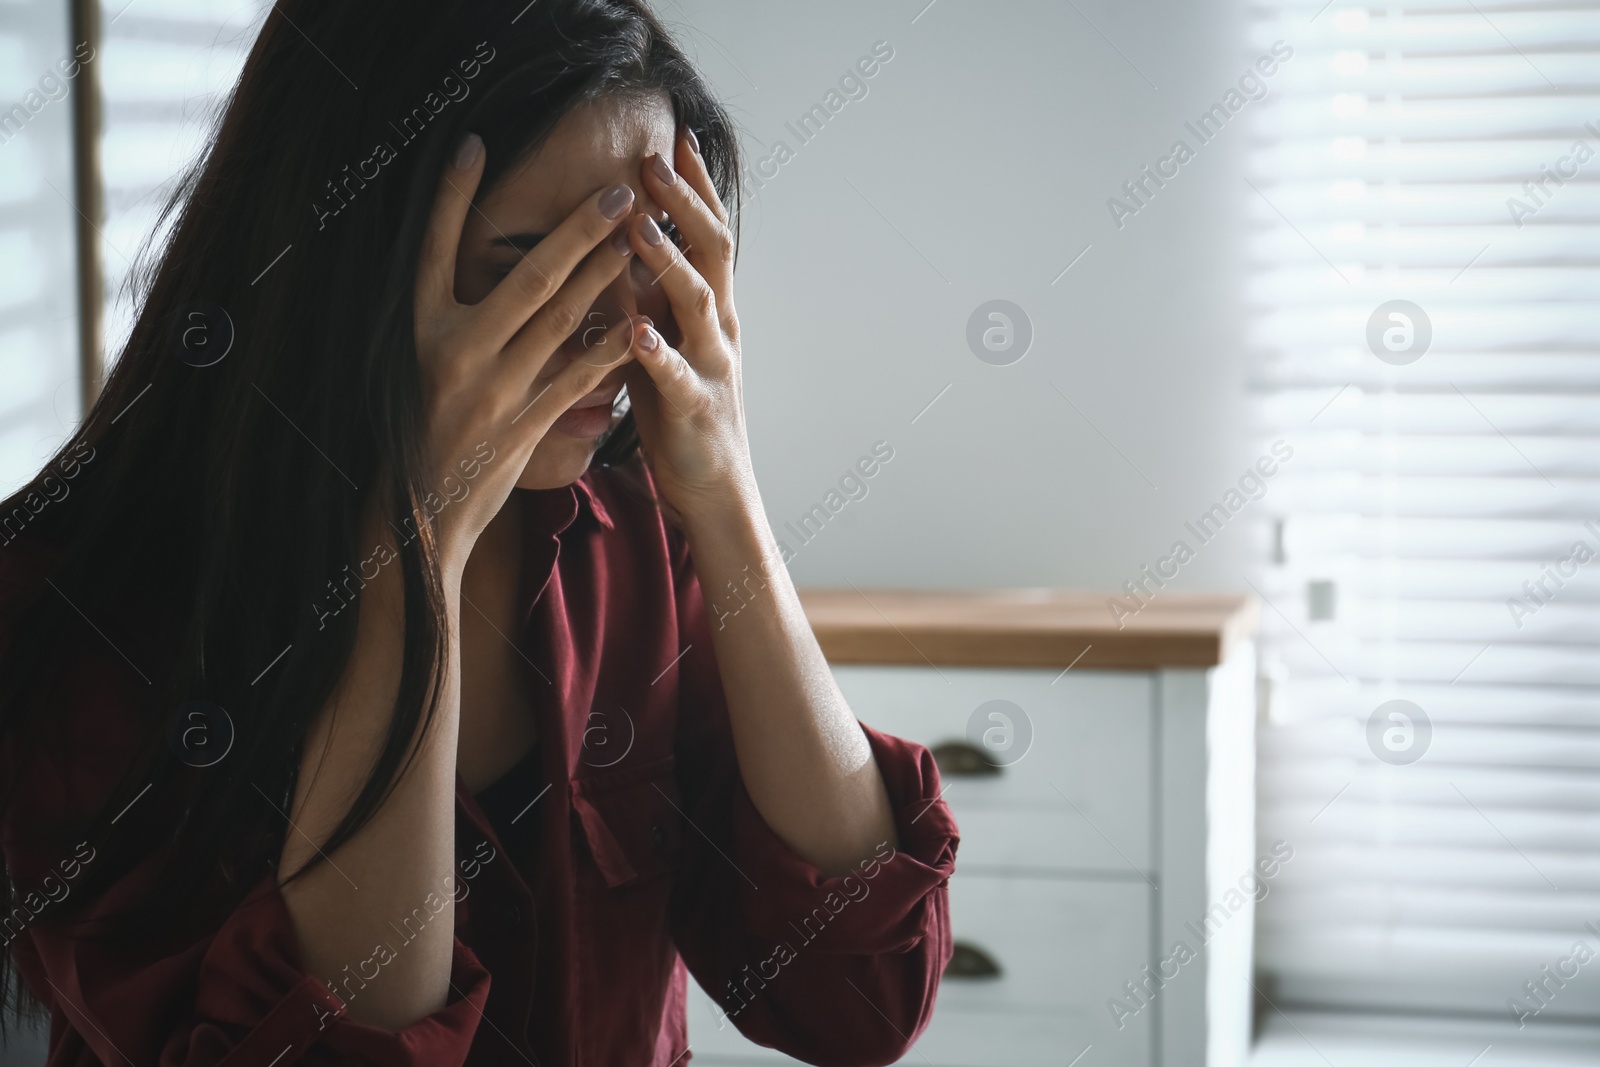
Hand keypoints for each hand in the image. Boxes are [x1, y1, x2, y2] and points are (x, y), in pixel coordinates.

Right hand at [411, 134, 642, 571]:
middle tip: (618, 190)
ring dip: (603, 274)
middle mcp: (453, 352)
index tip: (475, 143)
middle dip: (576, 230)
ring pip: (559, 321)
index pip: (432, 248)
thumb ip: (446, 315)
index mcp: (419, 329)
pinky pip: (575, 378)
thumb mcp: (416, 363)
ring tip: (636, 236)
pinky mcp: (523, 426)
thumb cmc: (421, 427)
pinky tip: (639, 319)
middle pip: (525, 278)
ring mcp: (491, 390)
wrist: (418, 511)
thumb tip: (468, 261)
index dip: (450, 196)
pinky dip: (608, 348)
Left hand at [621, 129, 753, 524]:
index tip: (675, 137)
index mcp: (714, 312)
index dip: (695, 187)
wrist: (717, 491)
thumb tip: (617, 249)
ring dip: (669, 262)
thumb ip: (652, 300)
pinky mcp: (695, 411)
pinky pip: (677, 377)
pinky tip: (637, 331)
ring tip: (640, 226)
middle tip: (653, 159)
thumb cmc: (682, 416)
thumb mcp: (668, 345)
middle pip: (712, 251)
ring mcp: (713, 368)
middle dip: (684, 203)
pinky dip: (657, 352)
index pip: (710, 234)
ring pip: (699, 304)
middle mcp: (721, 330)